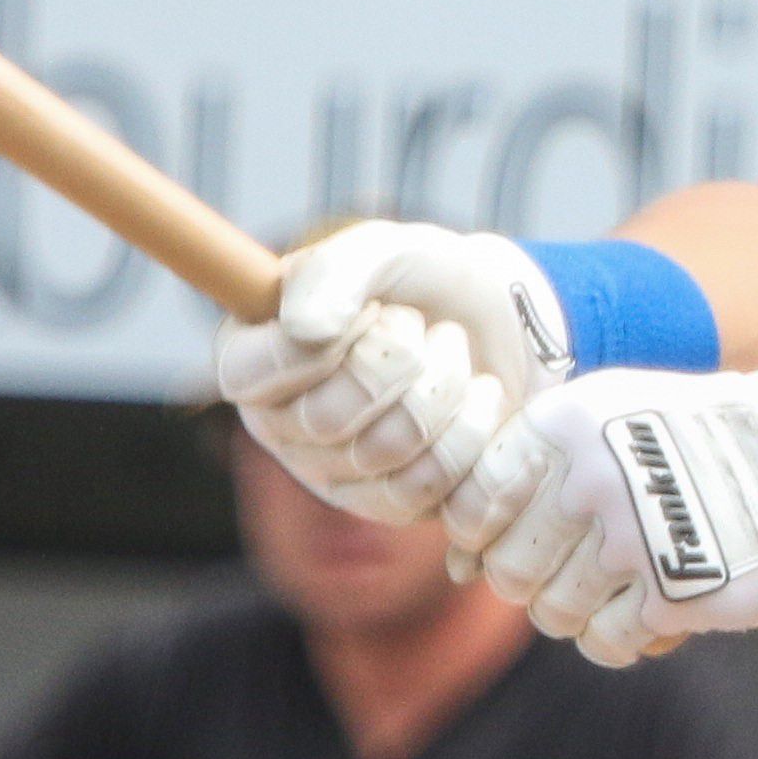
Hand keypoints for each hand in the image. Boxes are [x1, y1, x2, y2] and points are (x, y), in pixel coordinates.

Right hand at [211, 222, 579, 522]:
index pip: (247, 375)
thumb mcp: (386, 251)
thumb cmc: (429, 284)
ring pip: (389, 455)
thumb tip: (303, 329)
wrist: (510, 323)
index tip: (370, 310)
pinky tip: (482, 396)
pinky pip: (438, 492)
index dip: (314, 346)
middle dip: (398, 358)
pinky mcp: (403, 508)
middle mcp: (286, 429)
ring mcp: (341, 479)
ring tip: (452, 352)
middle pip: (326, 420)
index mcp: (257, 360)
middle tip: (421, 326)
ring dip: (445, 386)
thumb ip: (335, 272)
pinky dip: (478, 430)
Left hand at [444, 358, 757, 665]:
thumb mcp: (608, 414)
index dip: (486, 536)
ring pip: (554, 614)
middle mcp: (595, 480)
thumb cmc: (689, 437)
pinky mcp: (682, 593)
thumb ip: (529, 473)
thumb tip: (455, 563)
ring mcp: (639, 540)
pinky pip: (606, 643)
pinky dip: (619, 636)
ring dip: (582, 607)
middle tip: (580, 564)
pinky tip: (649, 606)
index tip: (520, 535)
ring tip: (621, 581)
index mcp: (567, 426)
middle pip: (511, 573)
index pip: (475, 508)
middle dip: (536, 579)